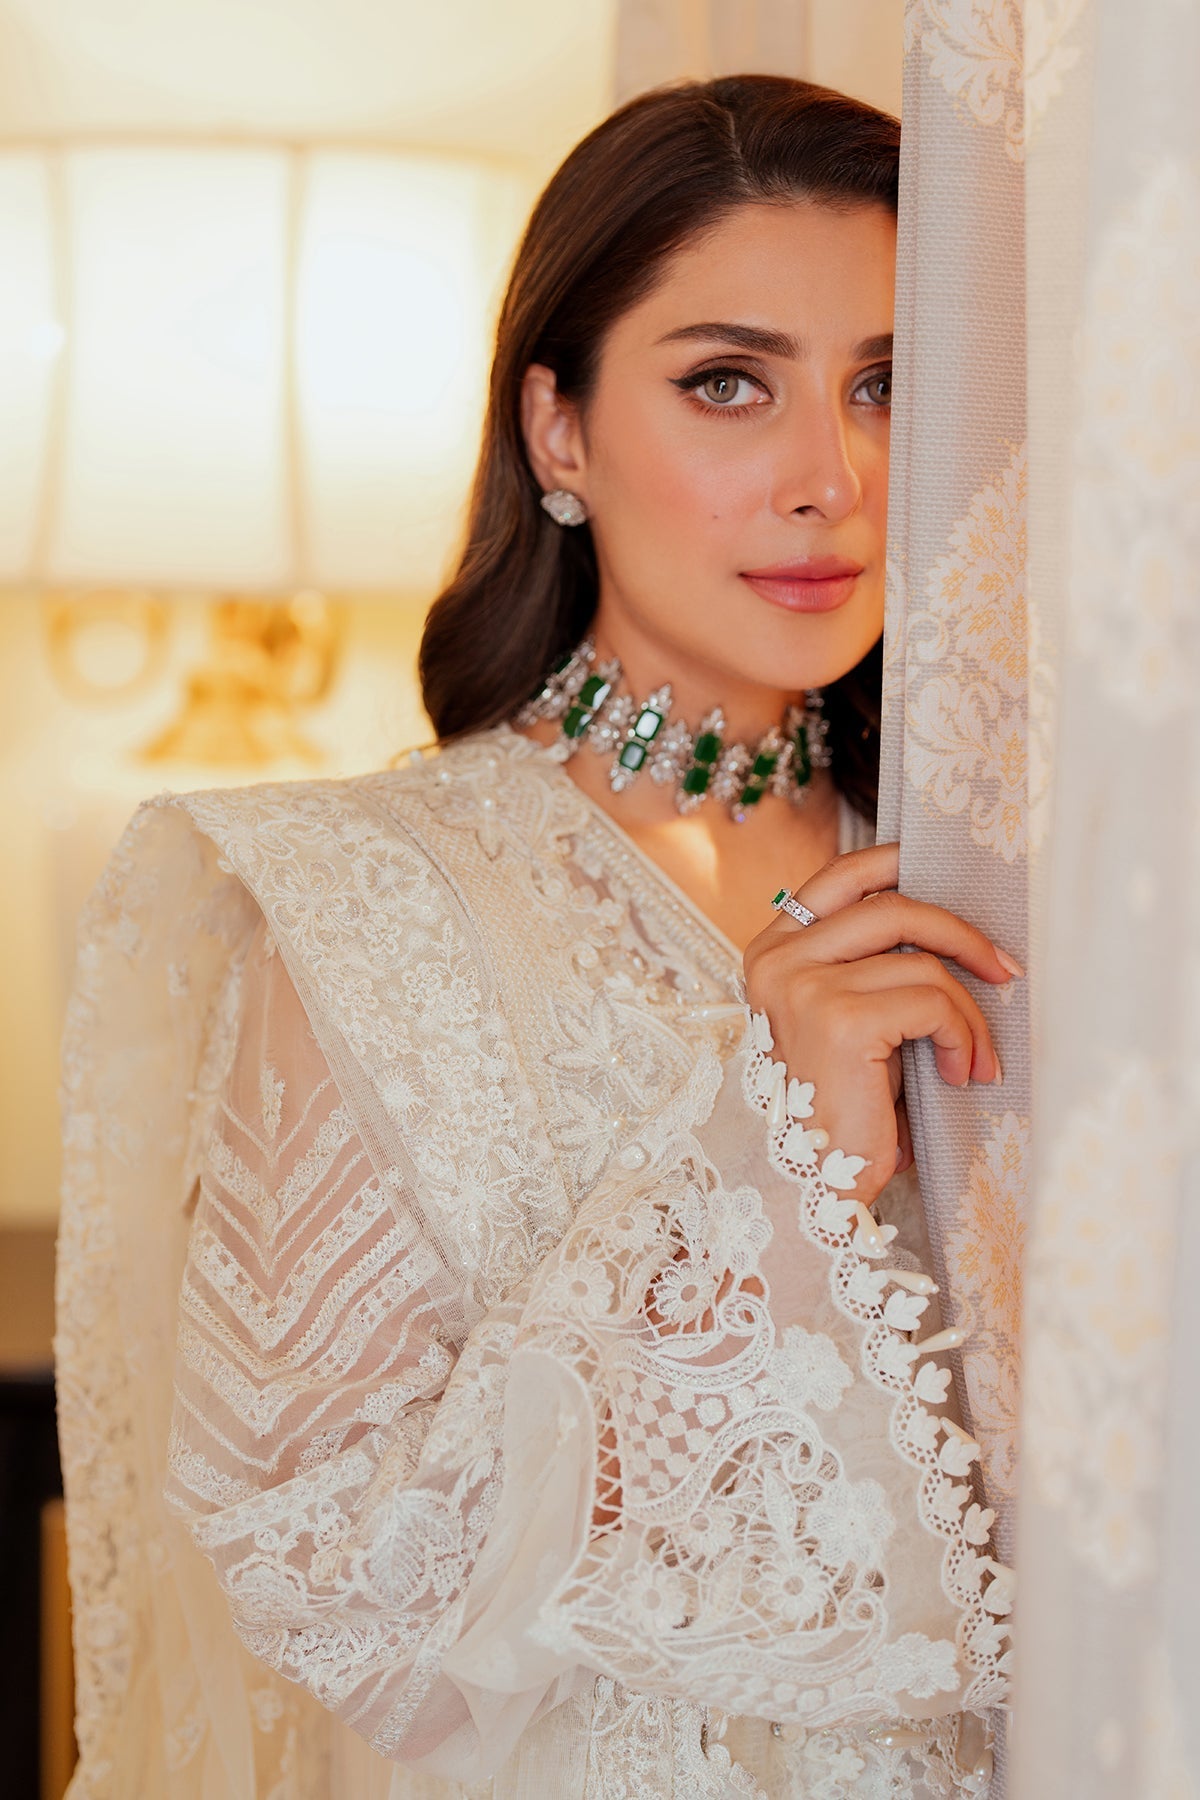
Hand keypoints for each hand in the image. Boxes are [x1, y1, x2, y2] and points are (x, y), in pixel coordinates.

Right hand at [742, 843, 1021, 1208]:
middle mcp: (777, 961)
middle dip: (960, 933)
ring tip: (977, 1057)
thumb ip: (872, 966)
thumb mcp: (852, 1019)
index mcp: (771, 953)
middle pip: (890, 905)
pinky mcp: (838, 1017)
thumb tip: (947, 920)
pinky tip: (964, 1074)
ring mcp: (803, 985)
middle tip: (1005, 970)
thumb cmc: (843, 1108)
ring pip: (921, 961)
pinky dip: (963, 1037)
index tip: (950, 875)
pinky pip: (931, 1000)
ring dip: (969, 1011)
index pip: (838, 876)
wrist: (815, 1187)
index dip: (896, 862)